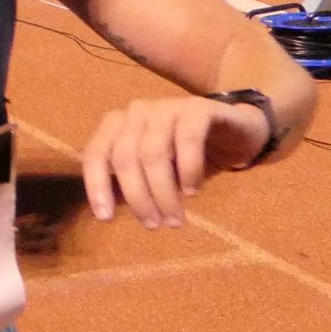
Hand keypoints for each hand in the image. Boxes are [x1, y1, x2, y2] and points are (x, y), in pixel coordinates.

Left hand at [81, 96, 267, 229]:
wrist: (233, 131)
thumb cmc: (183, 156)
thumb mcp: (152, 171)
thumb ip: (129, 183)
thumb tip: (105, 213)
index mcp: (117, 124)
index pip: (97, 154)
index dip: (97, 185)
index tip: (105, 218)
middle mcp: (137, 111)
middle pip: (125, 157)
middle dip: (138, 197)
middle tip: (154, 225)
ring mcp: (167, 106)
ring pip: (153, 152)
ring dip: (163, 191)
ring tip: (174, 218)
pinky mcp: (198, 108)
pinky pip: (187, 138)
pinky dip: (188, 168)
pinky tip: (192, 190)